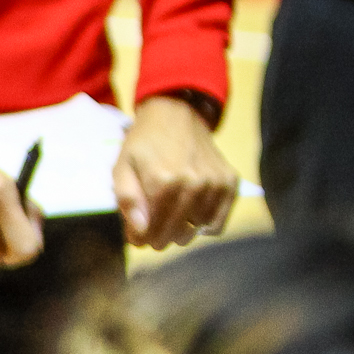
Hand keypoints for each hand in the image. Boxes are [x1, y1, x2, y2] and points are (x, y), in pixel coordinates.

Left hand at [112, 94, 238, 248]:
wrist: (176, 115)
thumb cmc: (144, 144)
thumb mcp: (122, 168)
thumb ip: (128, 201)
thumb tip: (141, 232)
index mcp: (163, 181)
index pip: (151, 231)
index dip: (140, 238)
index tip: (136, 235)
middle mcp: (193, 184)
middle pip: (174, 234)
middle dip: (159, 237)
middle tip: (152, 227)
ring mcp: (215, 184)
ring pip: (195, 231)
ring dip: (181, 231)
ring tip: (171, 216)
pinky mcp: (230, 183)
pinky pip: (218, 223)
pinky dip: (204, 226)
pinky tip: (192, 216)